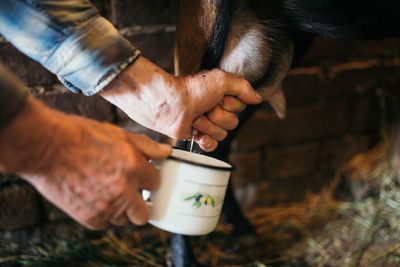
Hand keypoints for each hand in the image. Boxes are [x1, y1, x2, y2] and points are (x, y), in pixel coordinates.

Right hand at [0, 97, 171, 228]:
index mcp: (134, 167)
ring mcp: (106, 206)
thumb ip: (146, 146)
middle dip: (140, 204)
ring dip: (120, 209)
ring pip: (123, 219)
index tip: (141, 177)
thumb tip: (167, 152)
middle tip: (131, 194)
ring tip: (107, 192)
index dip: (148, 179)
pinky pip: (104, 222)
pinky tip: (93, 196)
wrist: (46, 147)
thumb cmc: (80, 136)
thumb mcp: (118, 133)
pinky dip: (101, 213)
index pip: (155, 182)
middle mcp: (123, 190)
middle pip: (144, 214)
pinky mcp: (89, 218)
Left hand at [101, 57, 261, 150]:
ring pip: (223, 134)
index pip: (240, 107)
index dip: (231, 104)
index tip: (218, 97)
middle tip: (204, 108)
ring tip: (195, 117)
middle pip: (233, 122)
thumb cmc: (192, 90)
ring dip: (208, 126)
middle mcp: (215, 109)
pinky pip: (213, 146)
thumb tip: (257, 98)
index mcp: (222, 96)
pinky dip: (207, 142)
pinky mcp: (197, 135)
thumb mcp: (222, 80)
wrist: (170, 104)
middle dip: (218, 116)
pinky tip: (199, 135)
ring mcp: (206, 123)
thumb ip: (243, 87)